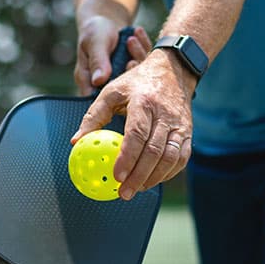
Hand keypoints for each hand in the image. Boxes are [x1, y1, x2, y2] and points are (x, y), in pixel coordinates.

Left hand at [71, 48, 195, 200]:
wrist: (174, 70)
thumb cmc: (137, 83)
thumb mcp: (111, 91)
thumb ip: (93, 116)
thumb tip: (76, 141)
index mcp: (143, 102)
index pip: (137, 134)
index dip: (127, 158)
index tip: (116, 176)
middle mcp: (164, 114)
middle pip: (154, 151)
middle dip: (139, 176)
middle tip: (124, 193)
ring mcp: (180, 124)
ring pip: (171, 157)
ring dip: (154, 178)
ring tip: (138, 189)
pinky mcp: (188, 132)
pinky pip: (181, 158)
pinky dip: (169, 173)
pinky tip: (154, 180)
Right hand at [74, 16, 150, 94]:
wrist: (106, 20)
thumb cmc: (94, 31)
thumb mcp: (95, 43)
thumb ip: (97, 61)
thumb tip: (98, 81)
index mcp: (90, 82)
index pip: (100, 97)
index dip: (114, 89)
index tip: (124, 68)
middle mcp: (108, 84)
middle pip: (123, 88)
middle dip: (130, 71)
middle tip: (131, 58)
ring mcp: (124, 78)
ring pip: (138, 75)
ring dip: (138, 55)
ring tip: (131, 38)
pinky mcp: (138, 69)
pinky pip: (146, 62)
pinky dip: (143, 46)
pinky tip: (138, 32)